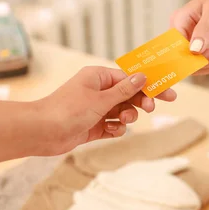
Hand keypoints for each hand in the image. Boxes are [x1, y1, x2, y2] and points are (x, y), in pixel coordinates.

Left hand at [39, 66, 176, 153]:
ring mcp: (96, 109)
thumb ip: (124, 90)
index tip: (167, 94)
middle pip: (129, 95)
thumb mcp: (101, 99)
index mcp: (98, 77)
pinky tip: (109, 131)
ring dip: (127, 117)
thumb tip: (142, 77)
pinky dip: (115, 129)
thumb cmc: (67, 110)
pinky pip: (113, 126)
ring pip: (122, 111)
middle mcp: (97, 91)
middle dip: (139, 102)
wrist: (42, 132)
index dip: (149, 86)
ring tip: (123, 121)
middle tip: (150, 109)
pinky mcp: (93, 126)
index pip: (130, 78)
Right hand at [170, 0, 208, 74]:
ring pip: (197, 64)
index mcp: (178, 22)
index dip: (191, 58)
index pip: (176, 48)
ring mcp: (191, 41)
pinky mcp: (201, 45)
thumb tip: (194, 50)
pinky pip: (206, 61)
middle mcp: (182, 33)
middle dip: (207, 62)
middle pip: (186, 60)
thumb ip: (203, 30)